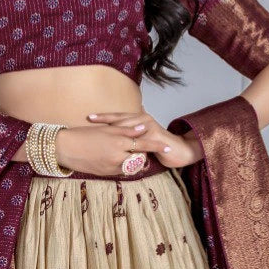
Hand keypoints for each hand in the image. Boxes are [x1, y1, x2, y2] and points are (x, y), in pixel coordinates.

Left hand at [80, 109, 202, 170]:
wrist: (179, 151)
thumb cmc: (159, 148)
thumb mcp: (142, 143)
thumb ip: (131, 139)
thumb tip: (117, 139)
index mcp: (137, 120)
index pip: (117, 117)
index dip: (103, 118)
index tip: (89, 118)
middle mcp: (142, 119)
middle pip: (119, 118)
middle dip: (104, 119)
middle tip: (90, 119)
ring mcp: (149, 126)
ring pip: (127, 125)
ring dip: (113, 126)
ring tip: (99, 128)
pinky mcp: (154, 134)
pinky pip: (138, 137)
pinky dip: (128, 139)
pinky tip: (117, 139)